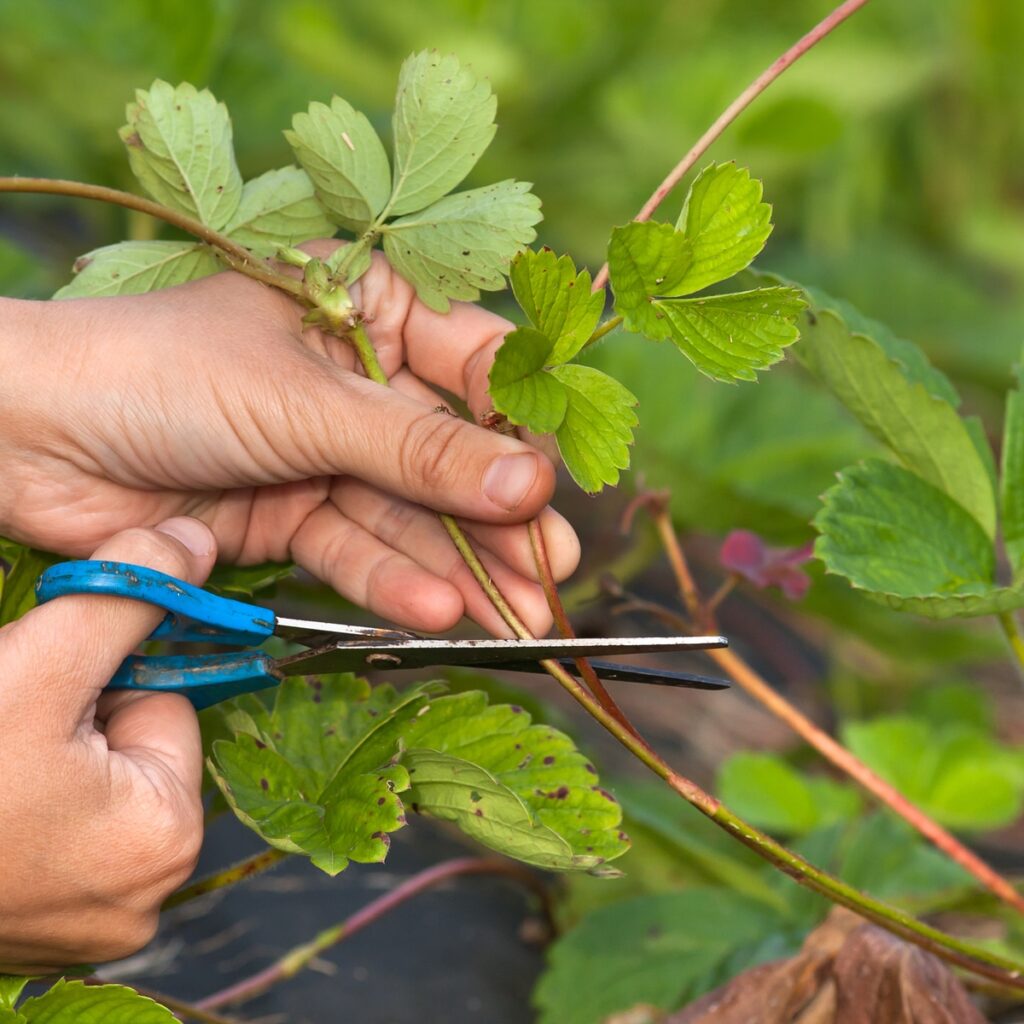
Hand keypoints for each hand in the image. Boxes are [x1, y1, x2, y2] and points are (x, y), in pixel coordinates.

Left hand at [0, 249, 578, 634]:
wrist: (30, 439)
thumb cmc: (163, 373)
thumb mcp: (309, 402)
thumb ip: (420, 450)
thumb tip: (531, 484)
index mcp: (365, 307)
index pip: (473, 362)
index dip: (521, 424)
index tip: (560, 480)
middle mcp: (352, 380)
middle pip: (447, 453)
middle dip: (498, 517)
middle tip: (552, 571)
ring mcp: (321, 451)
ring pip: (406, 513)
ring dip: (458, 565)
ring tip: (516, 615)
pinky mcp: (288, 513)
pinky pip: (354, 548)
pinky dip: (391, 581)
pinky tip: (437, 611)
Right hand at [0, 518, 213, 969]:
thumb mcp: (41, 666)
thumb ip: (125, 597)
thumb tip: (196, 540)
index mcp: (167, 837)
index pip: (164, 705)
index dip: (99, 681)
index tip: (40, 697)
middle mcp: (142, 896)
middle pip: (126, 748)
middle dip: (66, 721)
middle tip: (7, 733)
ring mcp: (83, 924)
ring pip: (82, 785)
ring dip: (36, 757)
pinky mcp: (32, 930)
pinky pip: (49, 829)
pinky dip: (18, 801)